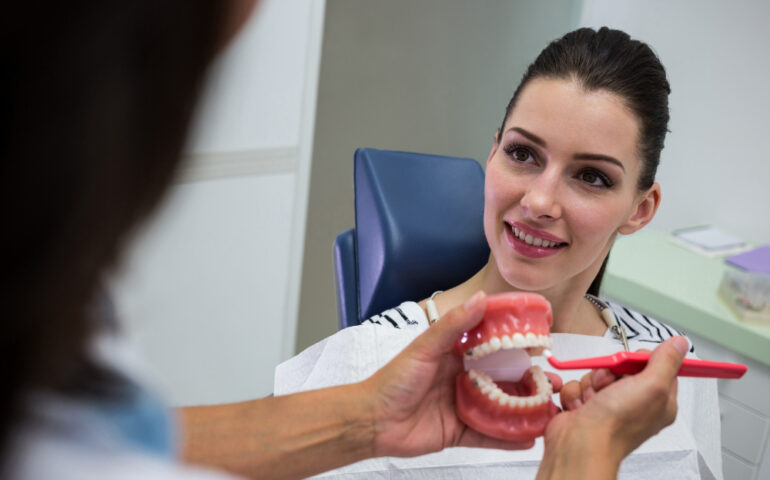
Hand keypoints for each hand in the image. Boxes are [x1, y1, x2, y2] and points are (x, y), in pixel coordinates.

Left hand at [363, 291, 561, 456]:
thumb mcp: (424, 348)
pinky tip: (531, 438)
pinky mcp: (460, 432)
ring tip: (551, 410)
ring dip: (526, 409)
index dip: (517, 343)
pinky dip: (509, 438)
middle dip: (530, 381)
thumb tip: (481, 298)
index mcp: (456, 355)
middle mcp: (464, 379)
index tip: (543, 340)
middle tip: (555, 382)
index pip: (493, 346)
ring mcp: (464, 406)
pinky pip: (489, 436)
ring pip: (502, 408)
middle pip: (504, 379)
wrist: (371, 420)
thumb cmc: (393, 380)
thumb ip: (454, 326)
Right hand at [536, 336, 687, 478]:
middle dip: (610, 371)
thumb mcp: (651, 386)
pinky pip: (579, 384)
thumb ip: (666, 361)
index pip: (656, 366)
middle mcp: (635, 403)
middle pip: (622, 366)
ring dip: (591, 382)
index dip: (641, 360)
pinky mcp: (587, 405)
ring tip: (593, 400)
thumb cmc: (617, 424)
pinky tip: (581, 406)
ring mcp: (609, 404)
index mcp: (658, 401)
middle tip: (610, 384)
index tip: (633, 363)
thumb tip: (679, 343)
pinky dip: (576, 392)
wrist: (580, 444)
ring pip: (598, 374)